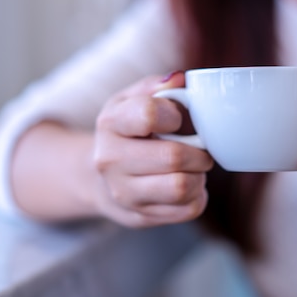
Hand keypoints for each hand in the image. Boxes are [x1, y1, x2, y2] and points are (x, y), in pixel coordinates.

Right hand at [93, 72, 213, 227]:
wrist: (97, 176)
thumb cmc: (125, 131)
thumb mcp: (131, 100)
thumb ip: (157, 86)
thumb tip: (181, 79)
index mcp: (110, 123)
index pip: (148, 115)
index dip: (175, 115)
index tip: (177, 120)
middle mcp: (110, 160)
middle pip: (173, 157)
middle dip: (198, 152)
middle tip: (199, 148)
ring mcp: (122, 193)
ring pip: (182, 187)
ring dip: (199, 176)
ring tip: (193, 168)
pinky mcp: (139, 217)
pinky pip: (188, 209)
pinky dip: (198, 196)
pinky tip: (187, 185)